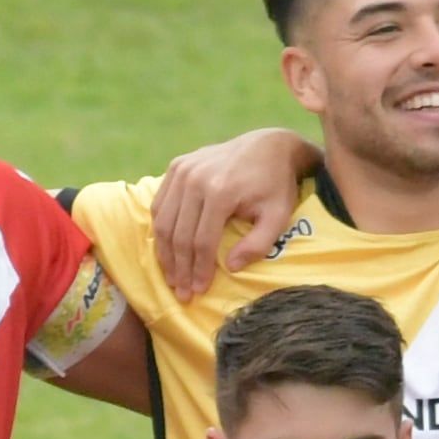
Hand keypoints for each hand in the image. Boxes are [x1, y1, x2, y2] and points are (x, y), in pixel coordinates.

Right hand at [151, 128, 318, 298]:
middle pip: (179, 234)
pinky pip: (160, 204)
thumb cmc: (275, 185)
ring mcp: (183, 170)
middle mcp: (195, 178)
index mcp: (221, 191)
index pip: (201, 241)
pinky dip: (161, 230)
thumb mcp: (278, 216)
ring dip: (165, 254)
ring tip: (172, 277)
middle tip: (181, 293)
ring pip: (163, 222)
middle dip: (179, 269)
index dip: (198, 270)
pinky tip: (168, 250)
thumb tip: (232, 267)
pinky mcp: (177, 166)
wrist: (268, 145)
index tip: (198, 291)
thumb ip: (258, 244)